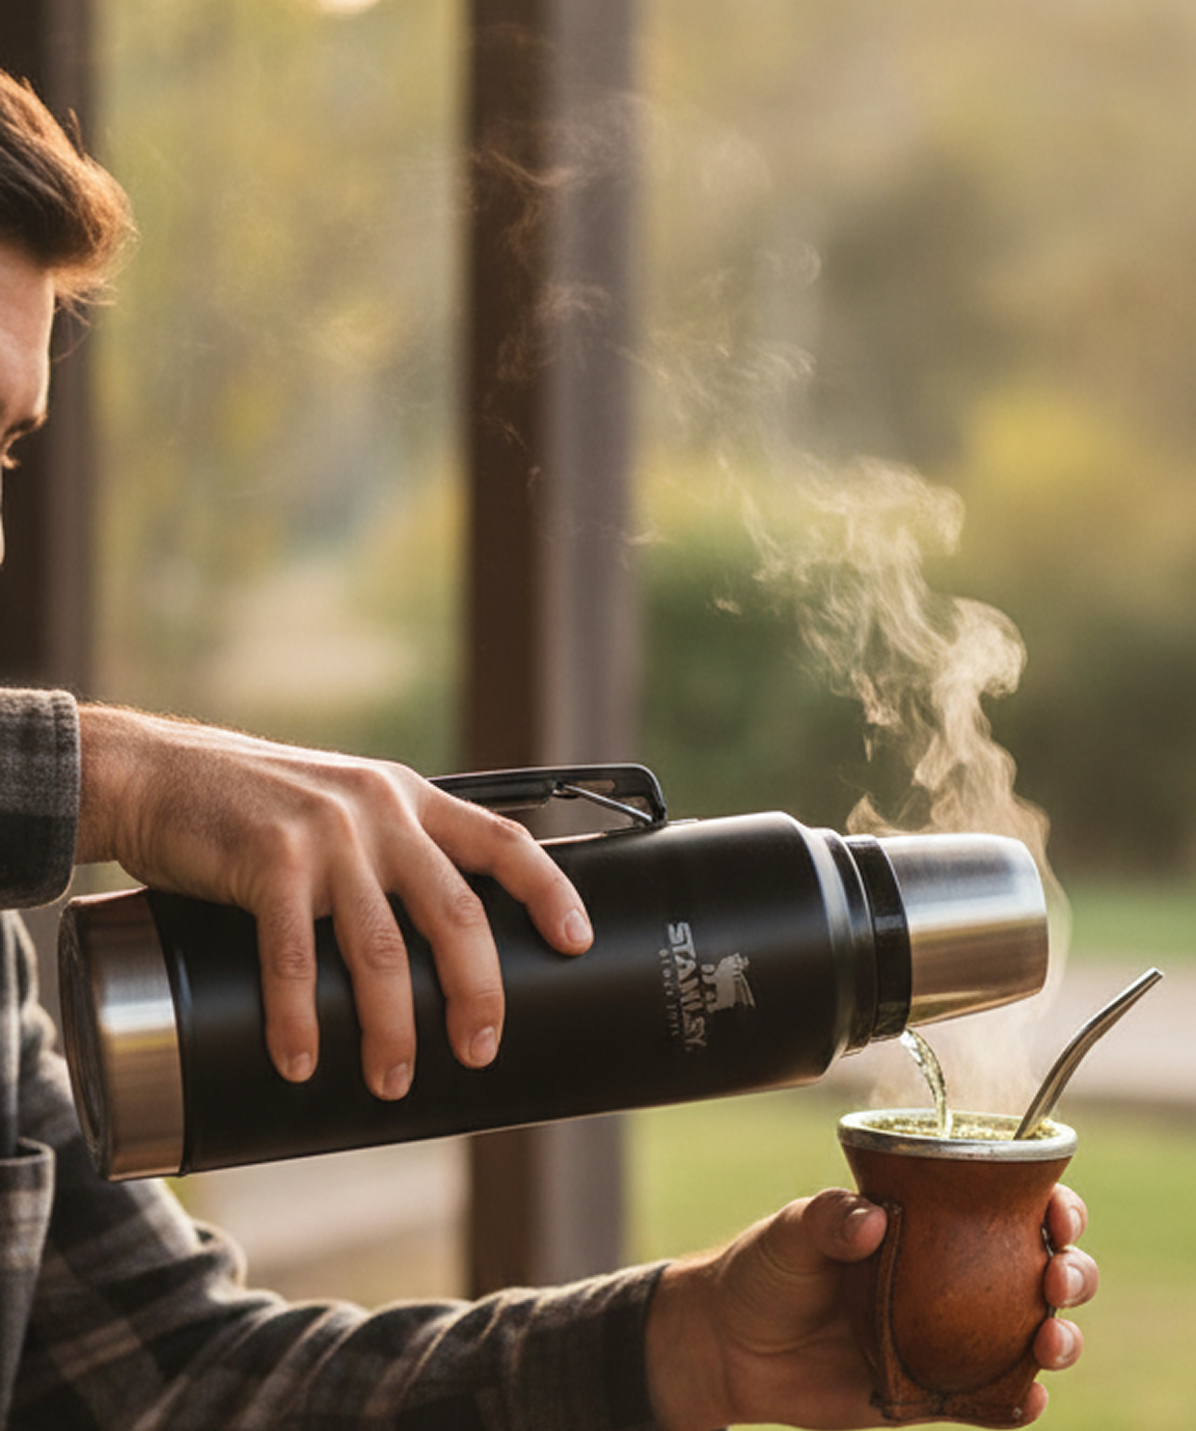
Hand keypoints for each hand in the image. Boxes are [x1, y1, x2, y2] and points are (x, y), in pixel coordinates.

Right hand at [74, 705, 592, 1097]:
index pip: (502, 840)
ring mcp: (326, 836)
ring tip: (393, 1078)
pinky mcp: (268, 861)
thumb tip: (429, 944)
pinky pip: (294, 957)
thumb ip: (389, 851)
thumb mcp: (343, 805)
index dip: (549, 890)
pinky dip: (299, 1018)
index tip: (576, 942)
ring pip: (382, 948)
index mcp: (410, 798)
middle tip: (478, 1048)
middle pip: (456, 911)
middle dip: (477, 990)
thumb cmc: (254, 806)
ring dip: (392, 1026)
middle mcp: (380, 811)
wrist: (159, 774)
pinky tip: (302, 1061)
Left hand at [645, 1184, 1096, 1430]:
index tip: (1055, 1212)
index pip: (1007, 1203)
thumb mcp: (789, 1231)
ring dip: (1060, 1336)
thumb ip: (827, 1218)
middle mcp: (949, 1275)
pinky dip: (1020, 1402)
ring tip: (1050, 1338)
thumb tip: (873, 1220)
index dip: (1050, 1203)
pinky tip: (1027, 1397)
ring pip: (1031, 1334)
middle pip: (1039, 1267)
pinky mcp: (932, 1392)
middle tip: (1056, 1278)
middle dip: (1071, 1271)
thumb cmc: (763, 1272)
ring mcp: (946, 1335)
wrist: (729, 1349)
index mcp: (925, 1223)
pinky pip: (991, 1402)